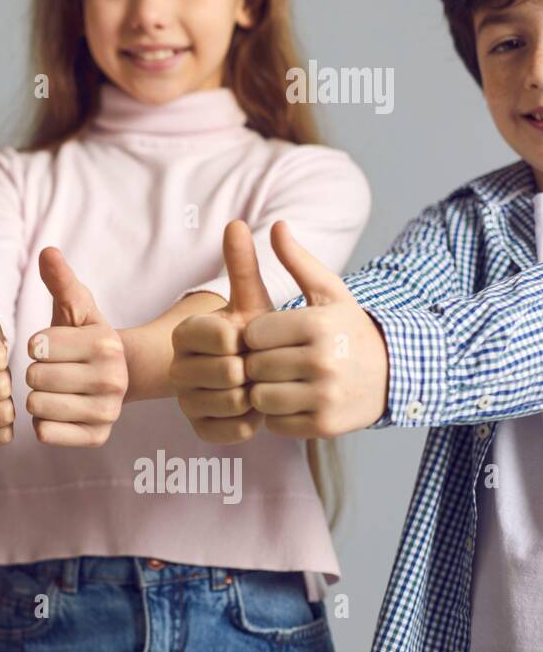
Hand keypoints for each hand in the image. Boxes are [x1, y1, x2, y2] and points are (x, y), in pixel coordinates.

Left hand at [26, 247, 125, 446]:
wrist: (114, 376)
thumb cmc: (83, 337)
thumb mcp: (74, 306)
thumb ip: (59, 280)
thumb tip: (47, 251)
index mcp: (106, 343)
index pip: (38, 347)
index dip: (35, 345)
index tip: (48, 346)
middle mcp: (113, 380)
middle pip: (35, 378)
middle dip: (35, 371)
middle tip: (52, 369)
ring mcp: (108, 412)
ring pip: (37, 406)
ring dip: (36, 397)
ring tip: (53, 388)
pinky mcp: (98, 438)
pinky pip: (45, 432)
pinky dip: (42, 422)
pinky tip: (57, 409)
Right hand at [170, 220, 273, 443]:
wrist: (248, 372)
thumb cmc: (252, 332)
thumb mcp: (250, 298)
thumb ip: (242, 265)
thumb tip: (237, 223)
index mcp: (184, 332)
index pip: (223, 337)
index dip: (246, 339)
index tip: (248, 335)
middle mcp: (176, 367)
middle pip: (228, 373)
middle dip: (253, 368)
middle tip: (256, 363)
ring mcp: (185, 400)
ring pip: (231, 402)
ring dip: (256, 395)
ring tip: (257, 384)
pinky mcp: (198, 429)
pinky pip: (234, 430)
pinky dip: (252, 420)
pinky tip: (254, 407)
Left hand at [243, 221, 388, 436]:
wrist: (398, 373)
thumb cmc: (350, 328)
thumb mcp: (330, 292)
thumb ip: (298, 261)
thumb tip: (276, 225)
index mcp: (318, 326)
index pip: (253, 335)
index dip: (255, 338)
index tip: (269, 338)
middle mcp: (323, 361)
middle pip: (254, 368)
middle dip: (257, 365)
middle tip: (273, 362)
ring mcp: (325, 396)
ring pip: (261, 398)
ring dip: (264, 392)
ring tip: (280, 381)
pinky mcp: (325, 426)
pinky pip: (276, 424)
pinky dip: (278, 416)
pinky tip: (293, 401)